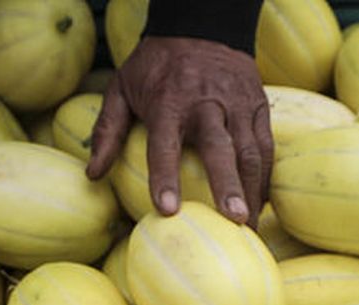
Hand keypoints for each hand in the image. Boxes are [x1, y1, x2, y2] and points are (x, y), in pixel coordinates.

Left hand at [85, 35, 272, 225]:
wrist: (202, 25)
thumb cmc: (156, 66)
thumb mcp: (121, 87)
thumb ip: (108, 130)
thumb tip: (93, 175)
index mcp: (169, 101)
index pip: (165, 144)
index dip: (165, 177)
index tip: (168, 210)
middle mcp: (207, 104)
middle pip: (220, 148)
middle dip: (228, 185)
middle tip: (235, 219)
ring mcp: (237, 105)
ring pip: (250, 151)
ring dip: (253, 190)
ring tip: (250, 226)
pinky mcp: (258, 106)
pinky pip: (266, 146)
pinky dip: (265, 177)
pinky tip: (261, 204)